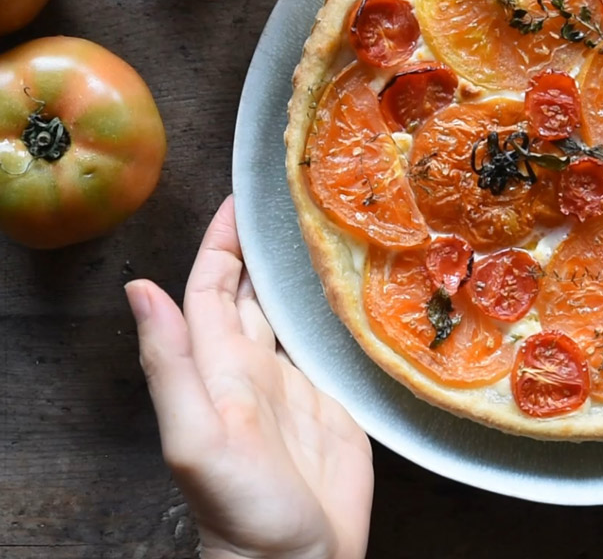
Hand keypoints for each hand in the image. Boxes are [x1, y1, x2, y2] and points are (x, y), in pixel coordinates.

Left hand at [125, 197, 373, 558]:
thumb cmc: (242, 509)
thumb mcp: (196, 437)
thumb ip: (170, 365)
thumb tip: (139, 288)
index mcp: (219, 367)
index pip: (214, 287)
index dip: (223, 243)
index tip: (242, 200)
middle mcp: (254, 367)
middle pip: (253, 292)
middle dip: (263, 247)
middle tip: (292, 203)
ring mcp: (294, 384)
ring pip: (290, 313)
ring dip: (299, 273)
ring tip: (324, 232)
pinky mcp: (333, 401)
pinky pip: (329, 343)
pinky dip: (335, 312)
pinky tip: (354, 293)